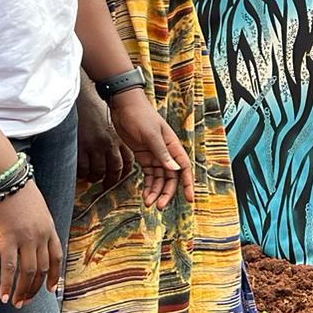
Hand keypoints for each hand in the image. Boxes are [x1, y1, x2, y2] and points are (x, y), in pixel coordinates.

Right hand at [0, 180, 61, 306]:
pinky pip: (9, 267)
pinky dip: (6, 284)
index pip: (57, 258)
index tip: (51, 290)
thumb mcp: (36, 209)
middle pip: (42, 269)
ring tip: (16, 303)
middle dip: (35, 288)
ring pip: (28, 272)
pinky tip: (3, 297)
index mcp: (49, 228)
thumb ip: (36, 227)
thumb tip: (28, 243)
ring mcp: (26, 238)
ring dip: (23, 291)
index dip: (54, 276)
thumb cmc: (17, 191)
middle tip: (26, 301)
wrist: (6, 178)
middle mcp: (41, 236)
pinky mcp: (7, 239)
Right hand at [76, 85, 132, 189]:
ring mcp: (94, 146)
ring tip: (91, 178)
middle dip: (110, 181)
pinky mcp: (80, 146)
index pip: (127, 162)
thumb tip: (115, 157)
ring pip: (98, 171)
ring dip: (94, 178)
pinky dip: (81, 173)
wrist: (82, 100)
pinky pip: (82, 168)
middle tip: (105, 186)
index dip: (123, 173)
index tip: (118, 178)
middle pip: (114, 169)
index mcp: (119, 139)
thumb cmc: (96, 112)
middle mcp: (109, 143)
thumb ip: (115, 141)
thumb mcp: (111, 126)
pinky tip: (80, 173)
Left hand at [108, 91, 193, 207]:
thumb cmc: (140, 115)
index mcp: (173, 146)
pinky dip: (147, 185)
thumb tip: (174, 170)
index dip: (187, 184)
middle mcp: (167, 153)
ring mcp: (155, 155)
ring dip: (155, 191)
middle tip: (160, 206)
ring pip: (159, 179)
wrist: (124, 106)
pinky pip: (149, 174)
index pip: (184, 168)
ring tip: (148, 203)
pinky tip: (144, 194)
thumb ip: (162, 153)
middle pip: (171, 177)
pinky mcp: (144, 156)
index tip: (189, 198)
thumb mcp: (151, 134)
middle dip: (167, 193)